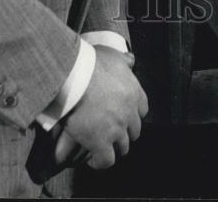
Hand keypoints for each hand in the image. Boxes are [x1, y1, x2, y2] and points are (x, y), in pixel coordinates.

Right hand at [54, 46, 147, 170]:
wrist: (75, 76)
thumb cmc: (90, 62)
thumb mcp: (112, 55)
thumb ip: (123, 60)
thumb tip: (131, 60)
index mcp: (133, 92)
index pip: (142, 109)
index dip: (133, 114)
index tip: (124, 115)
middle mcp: (129, 112)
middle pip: (134, 131)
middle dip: (124, 132)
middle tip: (111, 132)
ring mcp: (117, 129)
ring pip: (122, 147)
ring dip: (113, 147)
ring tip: (101, 146)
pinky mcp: (101, 143)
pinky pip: (106, 160)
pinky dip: (100, 162)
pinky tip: (92, 159)